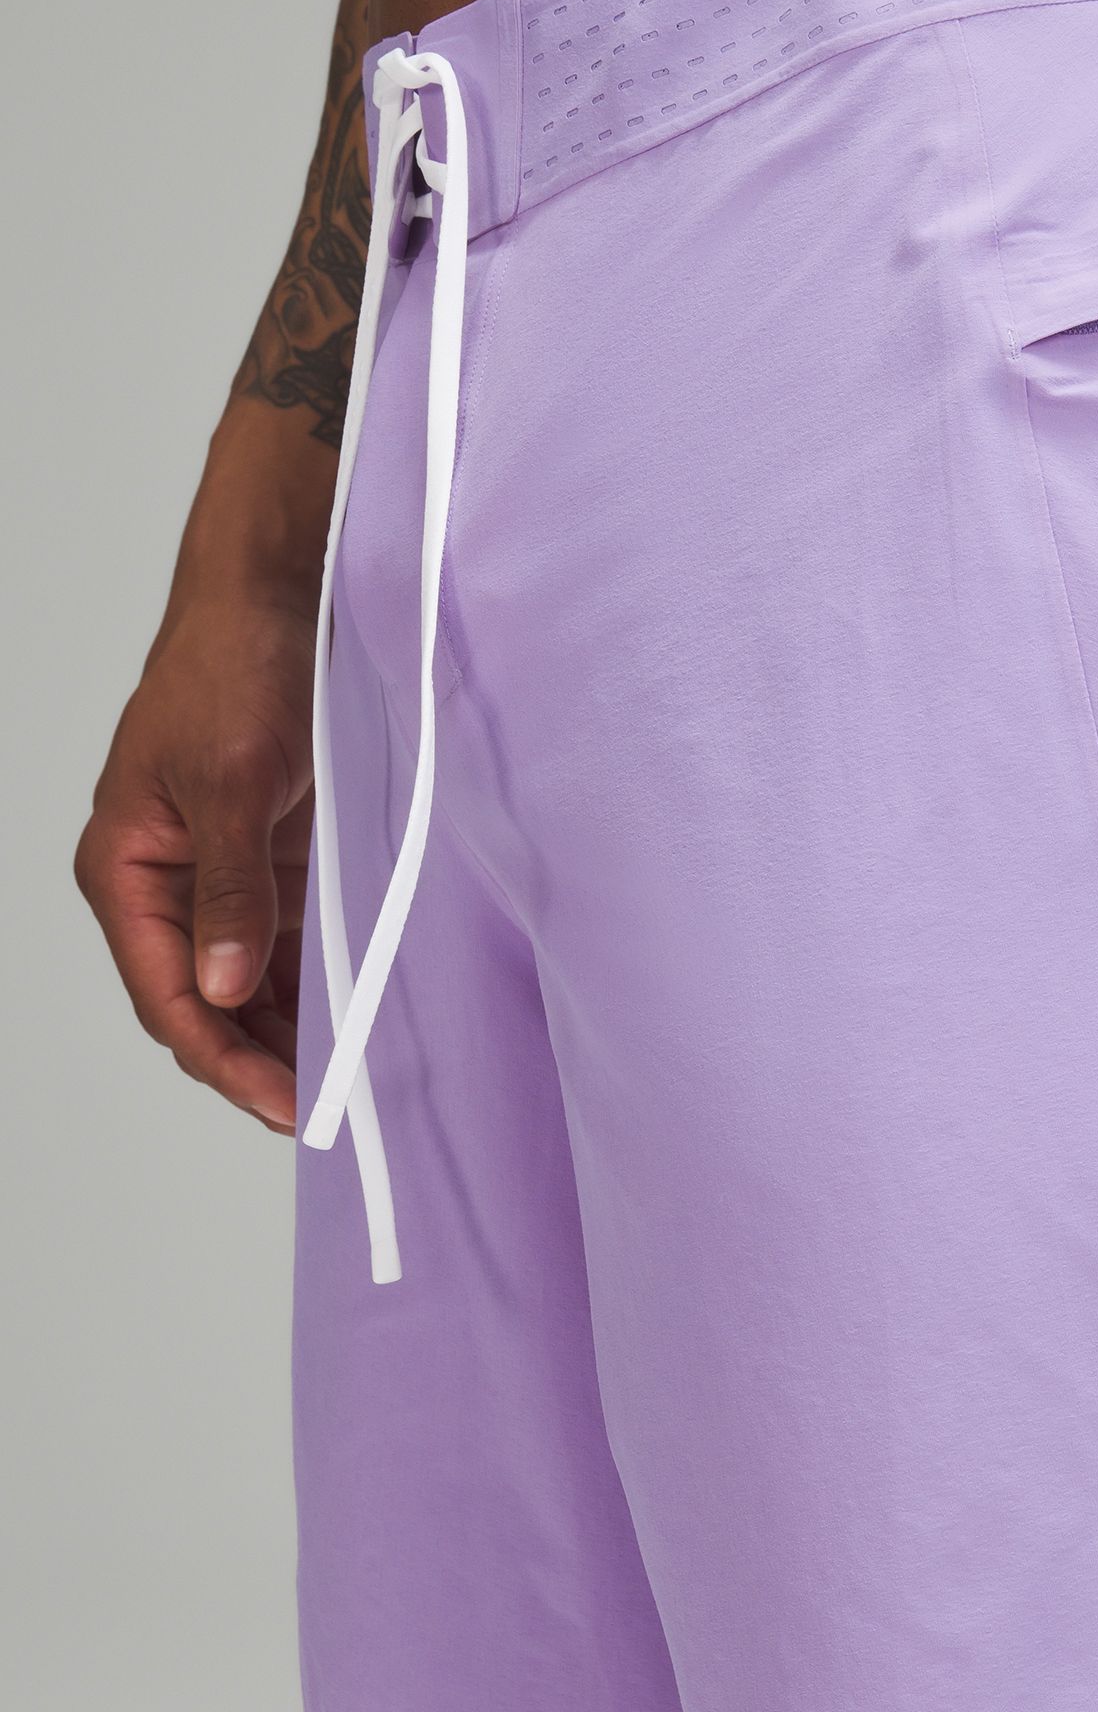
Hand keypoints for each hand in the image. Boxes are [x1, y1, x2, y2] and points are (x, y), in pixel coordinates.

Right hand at [75, 593, 314, 1131]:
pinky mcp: (269, 856)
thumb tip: (222, 989)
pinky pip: (287, 940)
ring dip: (291, 1030)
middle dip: (260, 1060)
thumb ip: (229, 890)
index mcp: (128, 870)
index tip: (285, 1107)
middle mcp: (166, 883)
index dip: (225, 1060)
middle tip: (327, 1115)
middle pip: (207, 1003)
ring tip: (347, 1084)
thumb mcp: (230, 781)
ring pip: (248, 982)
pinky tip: (356, 1018)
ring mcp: (220, 873)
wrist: (274, 596)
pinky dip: (317, 981)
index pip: (170, 997)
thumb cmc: (232, 669)